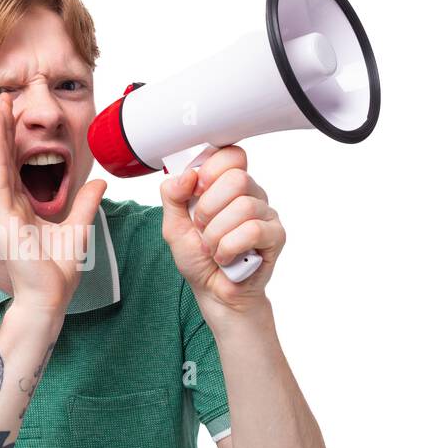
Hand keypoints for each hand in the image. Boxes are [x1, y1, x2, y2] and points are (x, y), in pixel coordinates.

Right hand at [0, 93, 106, 313]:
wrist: (49, 298)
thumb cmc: (57, 273)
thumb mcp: (78, 229)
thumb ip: (85, 205)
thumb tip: (99, 184)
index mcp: (25, 210)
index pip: (18, 168)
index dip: (16, 141)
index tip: (18, 117)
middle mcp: (11, 208)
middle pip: (5, 159)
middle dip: (4, 129)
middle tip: (4, 99)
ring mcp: (5, 212)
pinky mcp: (3, 218)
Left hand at [159, 145, 284, 312]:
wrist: (213, 292)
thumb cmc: (198, 259)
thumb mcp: (173, 225)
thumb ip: (172, 195)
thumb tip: (186, 174)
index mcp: (226, 185)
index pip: (230, 154)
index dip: (211, 169)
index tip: (196, 190)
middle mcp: (249, 194)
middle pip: (236, 178)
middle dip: (209, 209)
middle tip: (203, 228)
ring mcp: (265, 213)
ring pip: (243, 207)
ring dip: (217, 235)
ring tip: (214, 248)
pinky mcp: (275, 235)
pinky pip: (253, 231)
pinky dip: (230, 248)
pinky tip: (227, 257)